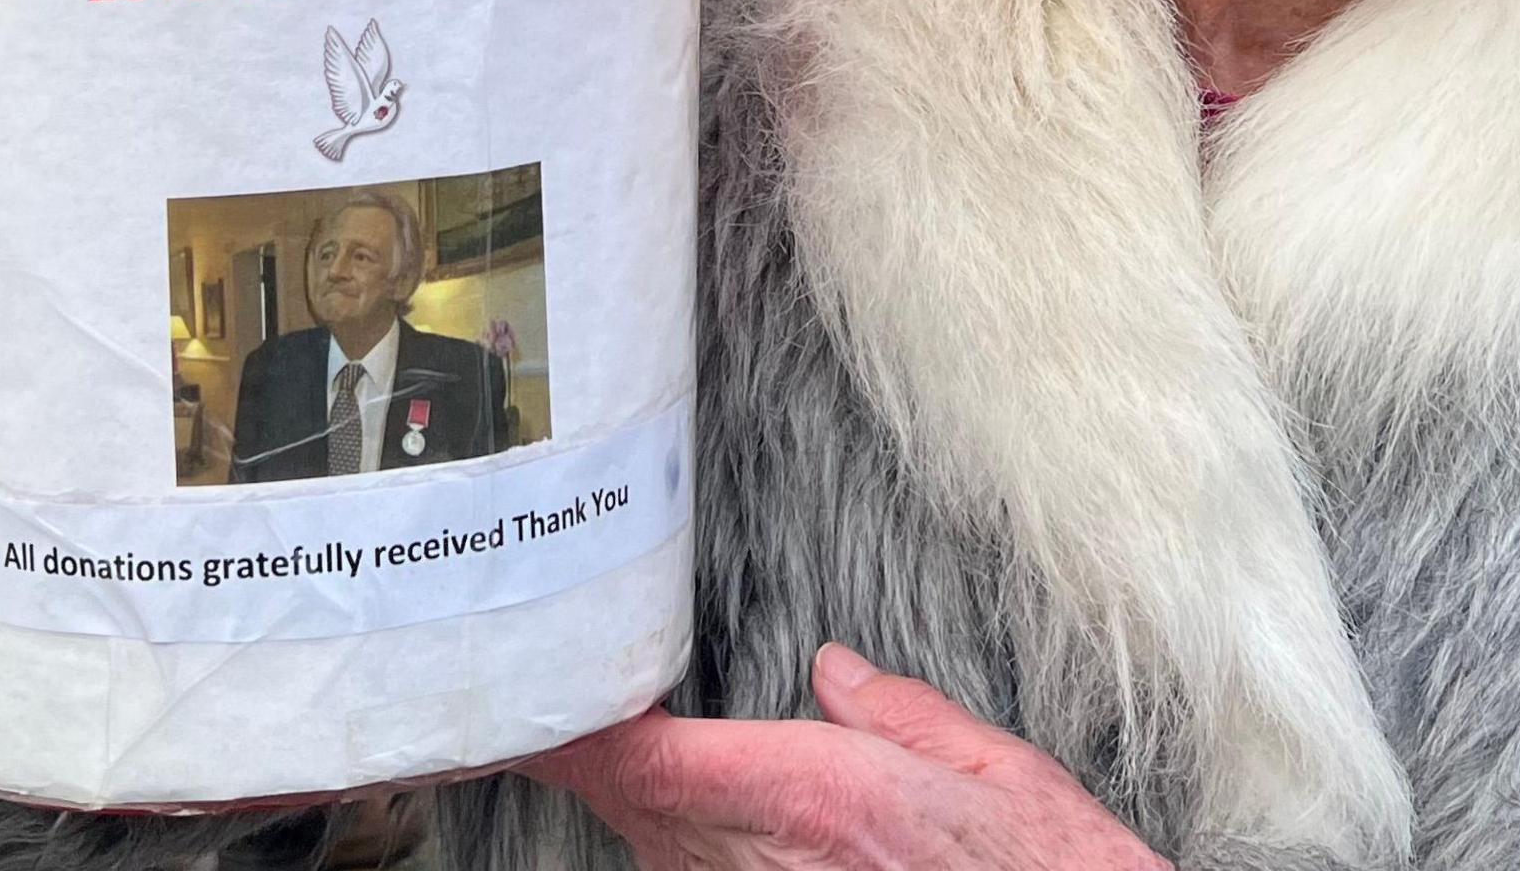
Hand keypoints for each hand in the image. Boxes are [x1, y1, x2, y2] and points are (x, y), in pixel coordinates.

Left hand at [520, 644, 1165, 870]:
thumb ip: (900, 716)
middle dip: (591, 735)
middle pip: (627, 796)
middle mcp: (760, 862)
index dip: (561, 720)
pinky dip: (690, 835)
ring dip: (640, 787)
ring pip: (656, 839)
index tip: (524, 674)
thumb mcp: (995, 775)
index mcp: (806, 795)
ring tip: (616, 714)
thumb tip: (838, 674)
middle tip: (559, 668)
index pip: (633, 757)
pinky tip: (703, 802)